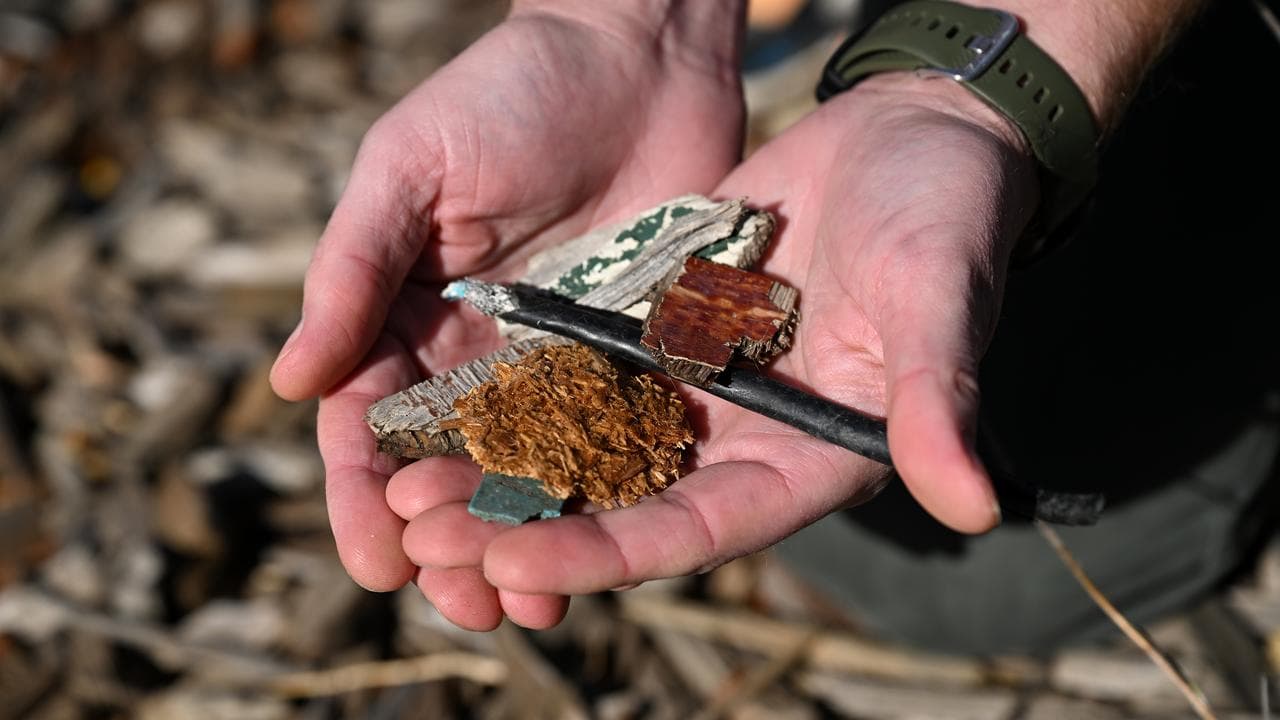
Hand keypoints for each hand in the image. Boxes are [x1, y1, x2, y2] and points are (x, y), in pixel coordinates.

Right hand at [269, 2, 745, 628]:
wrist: (635, 56)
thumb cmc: (508, 91)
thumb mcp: (410, 170)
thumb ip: (353, 270)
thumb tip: (288, 383)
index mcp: (404, 314)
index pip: (369, 423)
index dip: (364, 497)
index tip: (376, 560)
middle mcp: (472, 350)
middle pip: (447, 467)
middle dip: (446, 541)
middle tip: (460, 604)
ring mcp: (552, 358)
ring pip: (525, 471)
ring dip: (520, 541)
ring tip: (528, 608)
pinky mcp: (625, 355)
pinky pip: (604, 438)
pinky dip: (596, 497)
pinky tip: (603, 549)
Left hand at [414, 73, 1037, 603]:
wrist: (915, 133)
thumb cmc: (948, 212)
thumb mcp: (937, 295)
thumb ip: (937, 397)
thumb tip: (974, 504)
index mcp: (808, 458)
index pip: (696, 528)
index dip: (607, 551)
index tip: (513, 559)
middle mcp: (744, 441)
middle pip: (622, 507)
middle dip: (524, 526)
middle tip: (422, 536)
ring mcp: (698, 389)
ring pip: (584, 449)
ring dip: (500, 470)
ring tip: (404, 484)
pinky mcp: (662, 335)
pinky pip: (580, 375)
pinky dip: (518, 395)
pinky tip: (442, 403)